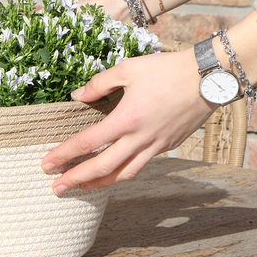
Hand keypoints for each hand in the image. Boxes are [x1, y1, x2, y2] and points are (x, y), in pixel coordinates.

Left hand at [42, 49, 215, 193]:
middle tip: (56, 187)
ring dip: (100, 183)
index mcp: (126, 118)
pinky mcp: (168, 146)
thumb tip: (76, 96)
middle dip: (76, 179)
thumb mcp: (128, 69)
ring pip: (124, 174)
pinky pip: (141, 165)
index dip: (65, 154)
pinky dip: (123, 173)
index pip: (88, 142)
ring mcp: (156, 145)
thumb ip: (98, 84)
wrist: (208, 77)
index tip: (47, 163)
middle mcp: (140, 138)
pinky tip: (113, 171)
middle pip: (103, 167)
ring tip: (81, 187)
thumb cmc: (167, 70)